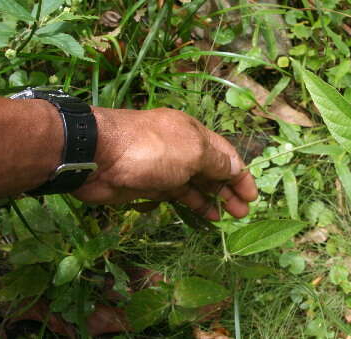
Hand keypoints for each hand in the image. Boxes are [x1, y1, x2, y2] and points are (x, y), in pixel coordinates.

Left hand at [73, 107, 257, 219]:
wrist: (97, 155)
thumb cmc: (151, 149)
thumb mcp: (193, 152)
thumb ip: (216, 163)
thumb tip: (235, 169)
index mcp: (195, 133)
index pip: (226, 154)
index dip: (241, 175)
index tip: (252, 196)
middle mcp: (182, 148)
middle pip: (213, 169)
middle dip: (230, 189)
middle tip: (243, 213)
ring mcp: (165, 166)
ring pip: (196, 183)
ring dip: (214, 198)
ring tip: (229, 217)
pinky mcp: (149, 184)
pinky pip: (177, 194)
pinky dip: (193, 203)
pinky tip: (205, 214)